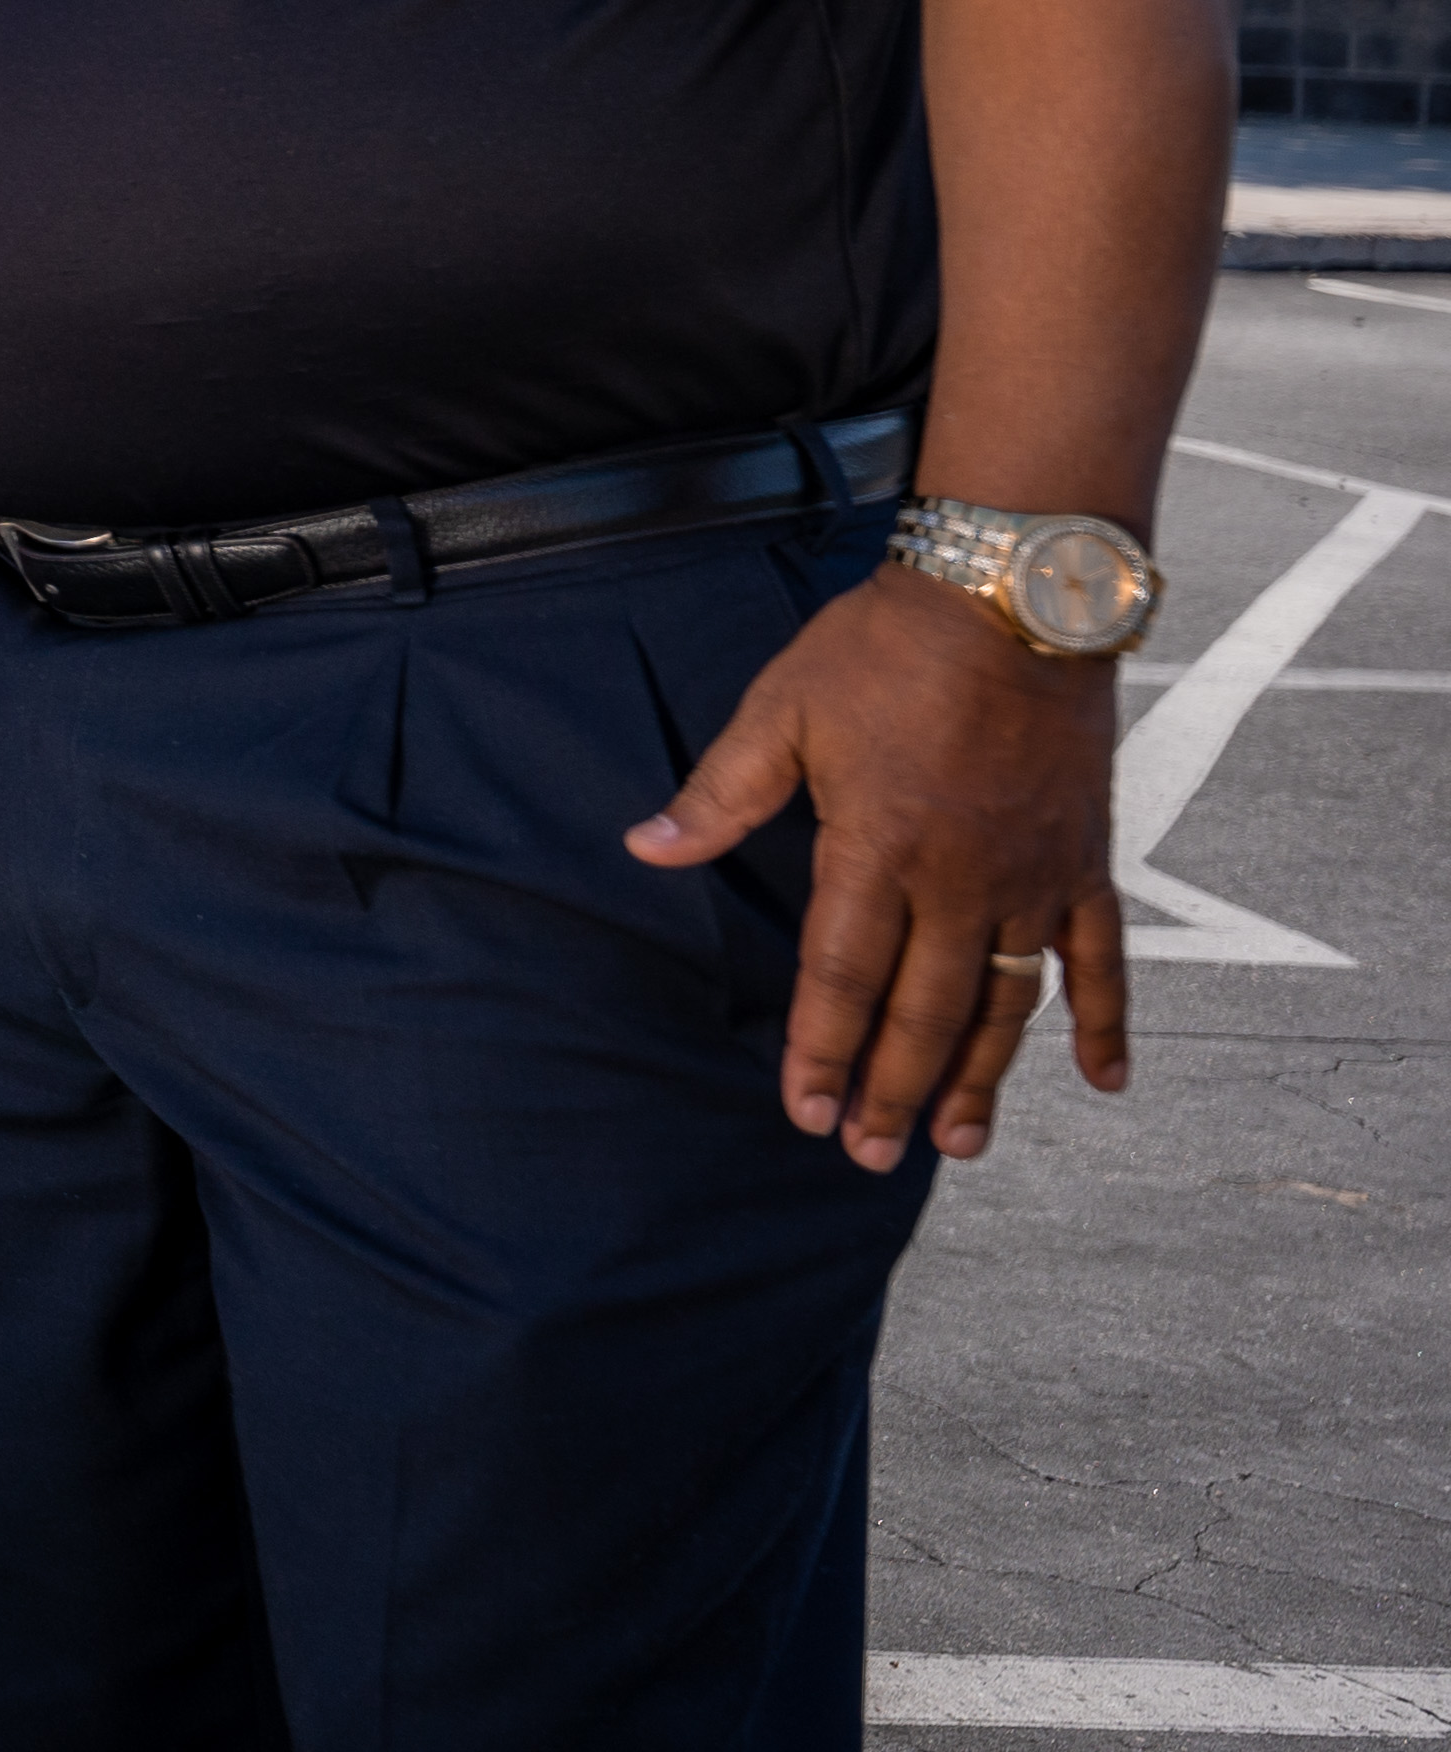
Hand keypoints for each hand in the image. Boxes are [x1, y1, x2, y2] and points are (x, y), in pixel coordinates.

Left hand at [627, 566, 1133, 1167]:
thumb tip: (645, 847)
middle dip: (894, 1091)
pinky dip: (1106, 1022)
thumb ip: (719, 794)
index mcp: (876, 848)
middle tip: (872, 1157)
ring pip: (1007, 1003)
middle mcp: (960, 880)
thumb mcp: (780, 710)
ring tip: (959, 1144)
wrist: (1012, 594)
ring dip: (981, 1079)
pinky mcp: (1086, 859)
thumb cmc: (885, 647)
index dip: (823, 1051)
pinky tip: (1102, 1082)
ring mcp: (1032, 876)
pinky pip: (1102, 959)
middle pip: (924, 1011)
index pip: (841, 976)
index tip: (808, 1112)